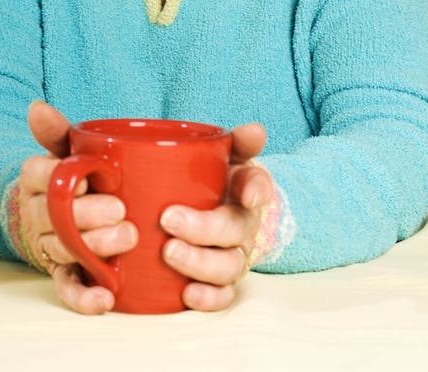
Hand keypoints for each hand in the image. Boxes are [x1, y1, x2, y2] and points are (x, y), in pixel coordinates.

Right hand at [18, 101, 137, 313]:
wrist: (53, 211)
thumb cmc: (69, 177)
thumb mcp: (63, 151)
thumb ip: (56, 131)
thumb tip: (36, 107)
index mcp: (35, 180)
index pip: (39, 176)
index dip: (60, 179)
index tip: (88, 176)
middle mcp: (37, 215)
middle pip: (55, 217)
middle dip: (87, 216)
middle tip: (122, 211)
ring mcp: (48, 245)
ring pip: (64, 250)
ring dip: (95, 249)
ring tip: (128, 241)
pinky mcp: (61, 272)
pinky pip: (66, 288)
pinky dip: (83, 297)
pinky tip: (106, 296)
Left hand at [159, 122, 272, 311]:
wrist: (216, 209)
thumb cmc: (213, 179)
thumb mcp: (225, 155)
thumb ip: (237, 141)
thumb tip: (256, 130)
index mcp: (245, 188)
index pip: (258, 184)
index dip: (256, 190)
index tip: (249, 195)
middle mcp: (244, 225)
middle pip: (234, 231)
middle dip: (204, 228)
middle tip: (169, 218)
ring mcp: (233, 255)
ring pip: (227, 267)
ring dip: (199, 263)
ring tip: (168, 251)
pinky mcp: (219, 281)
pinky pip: (222, 296)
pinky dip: (207, 298)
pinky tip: (186, 293)